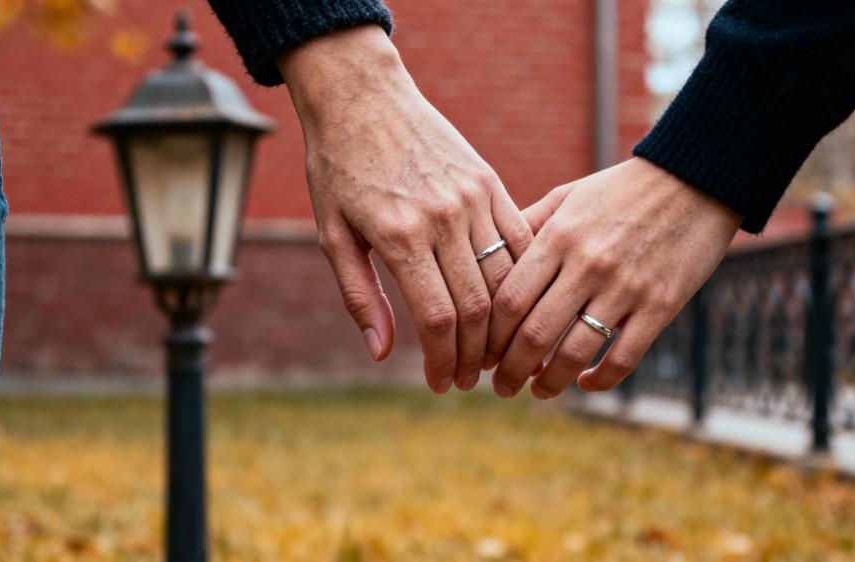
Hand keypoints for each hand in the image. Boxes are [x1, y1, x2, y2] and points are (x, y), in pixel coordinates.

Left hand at [278, 26, 531, 392]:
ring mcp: (473, 198)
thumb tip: (384, 353)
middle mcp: (444, 218)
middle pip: (479, 307)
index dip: (444, 361)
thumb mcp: (332, 236)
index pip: (438, 319)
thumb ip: (360, 297)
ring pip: (506, 279)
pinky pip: (520, 241)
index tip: (443, 384)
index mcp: (400, 236)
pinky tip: (514, 305)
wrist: (363, 97)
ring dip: (503, 325)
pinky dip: (522, 279)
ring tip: (491, 351)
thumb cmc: (339, 168)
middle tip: (470, 378)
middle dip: (476, 355)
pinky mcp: (490, 182)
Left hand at [485, 158, 741, 398]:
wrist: (695, 177)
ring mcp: (626, 287)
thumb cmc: (621, 190)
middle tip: (500, 386)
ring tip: (537, 391)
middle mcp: (587, 264)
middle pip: (535, 334)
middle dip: (510, 370)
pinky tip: (586, 383)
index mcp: (559, 236)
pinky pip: (623, 358)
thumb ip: (528, 227)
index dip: (490, 336)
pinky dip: (600, 380)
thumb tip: (487, 261)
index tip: (483, 353)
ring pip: (575, 353)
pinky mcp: (661, 305)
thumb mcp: (567, 196)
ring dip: (549, 382)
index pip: (509, 300)